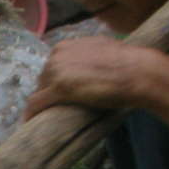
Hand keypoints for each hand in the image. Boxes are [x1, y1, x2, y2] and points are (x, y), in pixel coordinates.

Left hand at [25, 39, 168, 117]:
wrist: (136, 71)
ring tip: (47, 117)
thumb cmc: (126, 63)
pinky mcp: (59, 89)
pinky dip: (32, 114)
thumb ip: (86, 55)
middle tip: (56, 108)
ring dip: (43, 104)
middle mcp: (57, 55)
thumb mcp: (100, 50)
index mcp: (66, 46)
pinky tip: (31, 122)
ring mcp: (57, 71)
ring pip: (39, 92)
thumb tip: (86, 65)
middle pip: (43, 80)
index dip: (53, 82)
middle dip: (48, 93)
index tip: (56, 94)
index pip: (50, 66)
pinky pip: (36, 104)